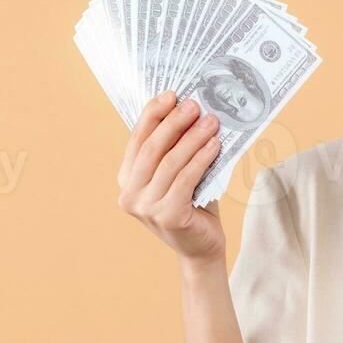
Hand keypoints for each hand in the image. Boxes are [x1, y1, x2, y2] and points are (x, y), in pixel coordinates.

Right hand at [117, 91, 225, 264]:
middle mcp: (129, 194)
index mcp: (127, 179)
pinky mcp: (167, 216)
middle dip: (174, 122)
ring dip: (193, 138)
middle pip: (151, 148)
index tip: (171, 95)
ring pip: (170, 162)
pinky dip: (201, 159)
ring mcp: (146, 207)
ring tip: (211, 121)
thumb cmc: (193, 205)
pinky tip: (215, 145)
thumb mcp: (180, 173)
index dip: (153, 115)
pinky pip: (186, 179)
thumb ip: (177, 149)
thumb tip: (191, 111)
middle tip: (194, 104)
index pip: (137, 139)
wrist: (202, 247)